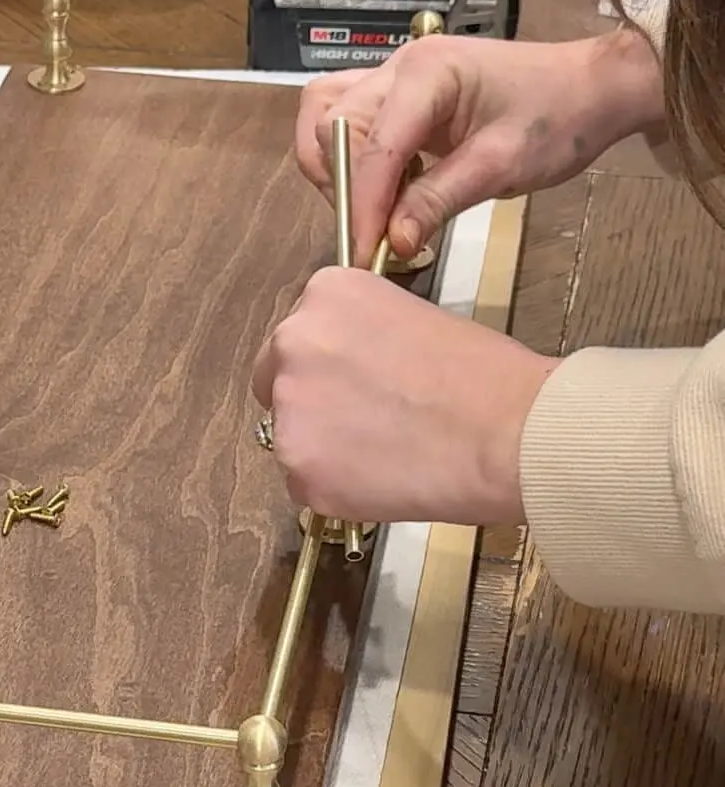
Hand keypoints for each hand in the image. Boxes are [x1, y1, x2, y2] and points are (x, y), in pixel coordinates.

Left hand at [252, 268, 555, 525]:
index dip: (328, 367)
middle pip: (277, 382)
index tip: (353, 384)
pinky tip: (385, 480)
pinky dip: (336, 490)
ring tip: (389, 453)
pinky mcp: (301, 471)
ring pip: (291, 438)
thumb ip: (361, 338)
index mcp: (324, 295)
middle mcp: (293, 344)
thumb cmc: (484, 378)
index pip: (298, 336)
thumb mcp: (412, 317)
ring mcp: (290, 411)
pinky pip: (306, 486)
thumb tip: (348, 373)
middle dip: (313, 404)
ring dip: (325, 449)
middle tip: (365, 423)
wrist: (508, 431)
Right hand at [296, 28, 663, 265]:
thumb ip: (438, 201)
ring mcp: (394, 75)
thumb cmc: (556, 119)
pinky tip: (386, 190)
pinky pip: (349, 120)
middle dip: (343, 186)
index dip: (362, 206)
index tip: (365, 256)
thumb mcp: (501, 167)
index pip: (372, 146)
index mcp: (428, 73)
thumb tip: (392, 243)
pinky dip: (351, 159)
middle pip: (330, 124)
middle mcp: (399, 66)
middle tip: (371, 234)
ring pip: (326, 116)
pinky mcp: (398, 94)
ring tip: (370, 209)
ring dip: (335, 168)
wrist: (588, 89)